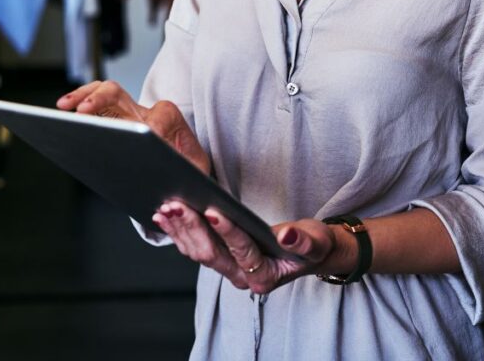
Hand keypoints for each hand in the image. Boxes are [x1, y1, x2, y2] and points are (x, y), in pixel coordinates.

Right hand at [56, 80, 211, 176]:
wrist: (185, 168)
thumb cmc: (188, 170)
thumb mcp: (195, 176)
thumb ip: (189, 183)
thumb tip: (169, 194)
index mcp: (171, 122)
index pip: (158, 118)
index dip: (148, 130)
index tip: (142, 140)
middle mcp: (145, 113)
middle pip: (120, 95)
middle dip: (100, 99)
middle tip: (82, 112)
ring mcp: (126, 114)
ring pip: (103, 94)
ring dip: (81, 97)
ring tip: (62, 107)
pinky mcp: (112, 121)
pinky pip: (93, 106)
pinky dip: (77, 104)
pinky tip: (61, 116)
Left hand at [153, 202, 356, 293]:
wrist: (310, 252)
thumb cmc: (314, 245)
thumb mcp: (316, 242)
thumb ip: (303, 241)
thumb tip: (287, 235)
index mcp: (265, 277)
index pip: (242, 252)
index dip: (227, 232)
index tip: (213, 211)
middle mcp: (242, 278)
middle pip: (212, 254)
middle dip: (193, 228)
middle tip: (177, 206)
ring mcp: (229, 270)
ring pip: (198, 253)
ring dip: (181, 230)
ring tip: (166, 208)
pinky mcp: (221, 259)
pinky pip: (195, 249)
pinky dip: (180, 232)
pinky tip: (166, 217)